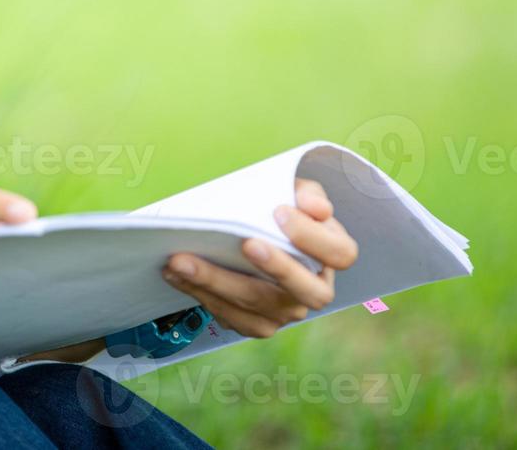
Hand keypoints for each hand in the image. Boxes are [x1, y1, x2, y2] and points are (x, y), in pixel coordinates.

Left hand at [159, 177, 358, 338]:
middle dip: (274, 268)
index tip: (279, 213)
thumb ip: (305, 193)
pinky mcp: (256, 324)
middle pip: (306, 292)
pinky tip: (175, 274)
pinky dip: (200, 294)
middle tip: (245, 243)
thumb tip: (315, 207)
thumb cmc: (276, 212)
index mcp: (332, 254)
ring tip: (181, 260)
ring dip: (216, 282)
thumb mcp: (293, 192)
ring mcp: (286, 312)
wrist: (248, 236)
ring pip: (256, 306)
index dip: (313, 237)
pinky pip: (231, 317)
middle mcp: (315, 290)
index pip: (340, 253)